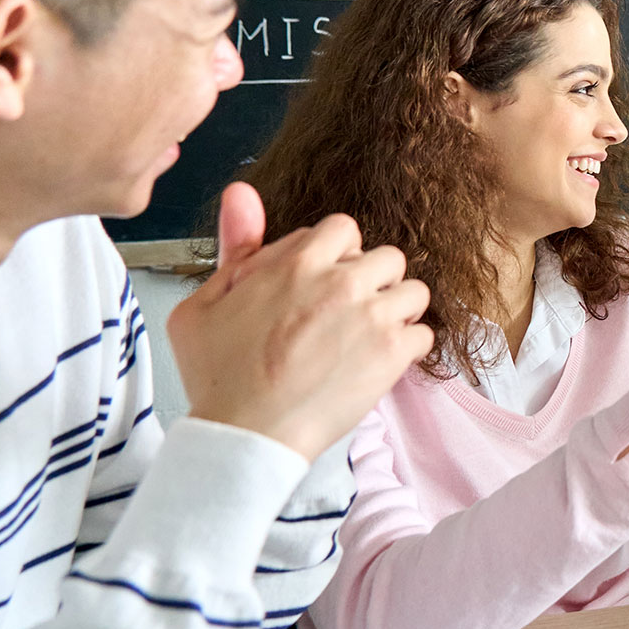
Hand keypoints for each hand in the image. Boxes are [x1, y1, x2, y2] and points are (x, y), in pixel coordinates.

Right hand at [168, 182, 432, 460]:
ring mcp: (371, 317)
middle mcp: (341, 282)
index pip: (343, 228)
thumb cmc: (218, 376)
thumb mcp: (204, 304)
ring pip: (414, 291)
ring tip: (369, 336)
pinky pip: (424, 334)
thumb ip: (234, 246)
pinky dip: (409, 348)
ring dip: (397, 310)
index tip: (322, 283)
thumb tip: (241, 192)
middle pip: (388, 256)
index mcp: (297, 263)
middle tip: (349, 313)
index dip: (335, 255)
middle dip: (373, 280)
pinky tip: (380, 362)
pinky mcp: (392, 354)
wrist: (244, 436)